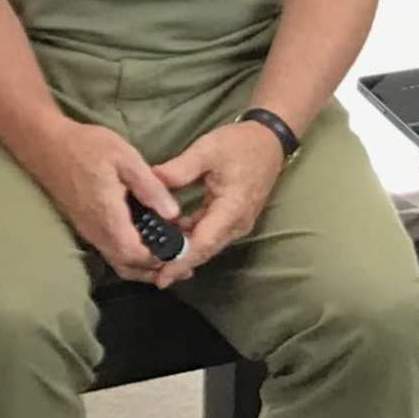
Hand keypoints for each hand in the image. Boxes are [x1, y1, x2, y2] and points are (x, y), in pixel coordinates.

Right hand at [24, 119, 190, 280]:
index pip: (135, 254)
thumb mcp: (125, 158)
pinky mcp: (85, 225)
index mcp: (108, 217)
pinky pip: (109, 250)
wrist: (46, 145)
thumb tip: (173, 214)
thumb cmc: (87, 147)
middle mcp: (97, 231)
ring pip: (117, 261)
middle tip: (180, 265)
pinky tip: (144, 241)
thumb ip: (150, 187)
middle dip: (153, 270)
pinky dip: (129, 254)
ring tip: (167, 257)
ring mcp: (88, 231)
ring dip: (141, 265)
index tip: (181, 251)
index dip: (158, 259)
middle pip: (126, 266)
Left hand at [147, 115, 288, 283]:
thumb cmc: (241, 144)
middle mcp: (237, 223)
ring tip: (153, 255)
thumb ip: (180, 168)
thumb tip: (151, 181)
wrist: (270, 140)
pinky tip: (169, 233)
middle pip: (204, 251)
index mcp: (232, 209)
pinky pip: (210, 235)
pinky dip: (191, 238)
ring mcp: (237, 223)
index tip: (161, 277)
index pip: (203, 244)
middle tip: (149, 272)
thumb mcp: (208, 149)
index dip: (181, 262)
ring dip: (183, 252)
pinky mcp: (233, 219)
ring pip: (207, 245)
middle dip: (178, 264)